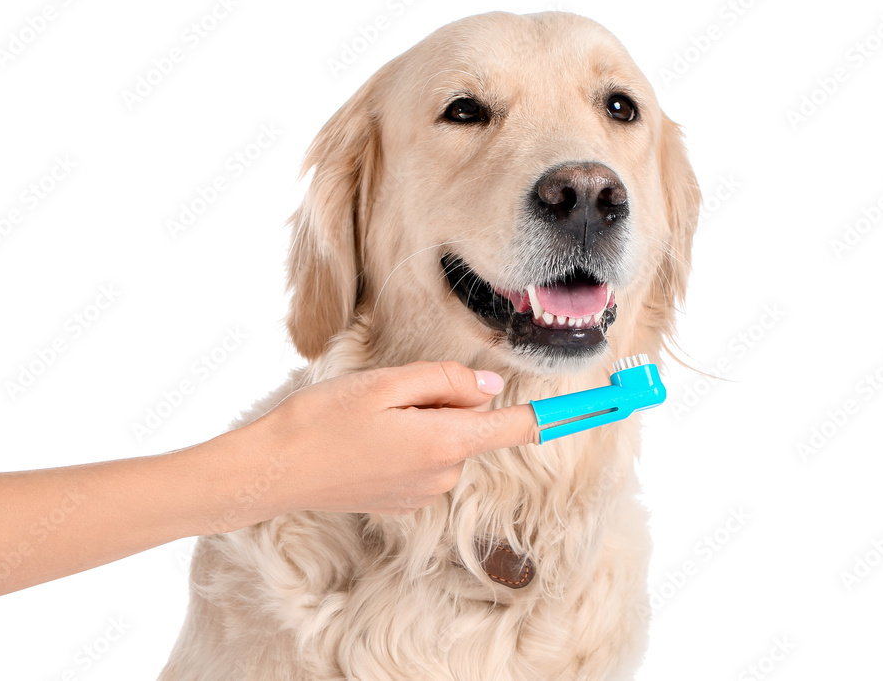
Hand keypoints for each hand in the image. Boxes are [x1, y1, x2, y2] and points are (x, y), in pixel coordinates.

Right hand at [234, 361, 537, 517]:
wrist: (274, 471)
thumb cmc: (325, 420)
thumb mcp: (387, 385)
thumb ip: (445, 383)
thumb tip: (488, 388)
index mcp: (445, 444)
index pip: (514, 427)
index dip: (561, 415)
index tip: (608, 405)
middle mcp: (443, 475)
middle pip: (471, 425)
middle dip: (445, 401)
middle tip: (391, 394)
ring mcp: (422, 493)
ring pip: (445, 441)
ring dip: (422, 421)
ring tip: (370, 417)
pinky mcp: (402, 500)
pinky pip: (423, 460)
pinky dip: (405, 442)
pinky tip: (365, 438)